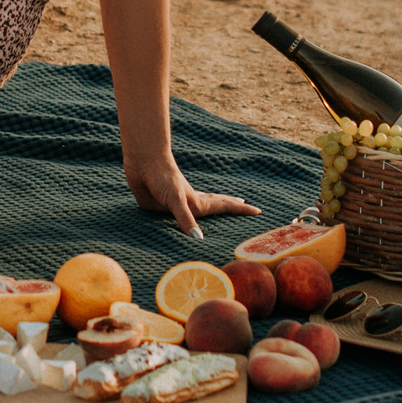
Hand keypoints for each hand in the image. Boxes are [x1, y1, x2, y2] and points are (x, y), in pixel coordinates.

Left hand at [123, 149, 259, 238]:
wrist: (143, 163)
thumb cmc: (163, 178)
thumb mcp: (176, 200)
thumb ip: (186, 219)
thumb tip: (199, 239)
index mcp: (198, 203)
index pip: (224, 207)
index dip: (241, 210)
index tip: (258, 211)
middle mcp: (190, 204)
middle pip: (216, 205)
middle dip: (232, 206)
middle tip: (246, 206)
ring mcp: (177, 205)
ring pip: (200, 210)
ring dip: (212, 210)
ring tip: (223, 208)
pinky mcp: (161, 206)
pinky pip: (178, 217)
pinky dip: (186, 220)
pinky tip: (184, 218)